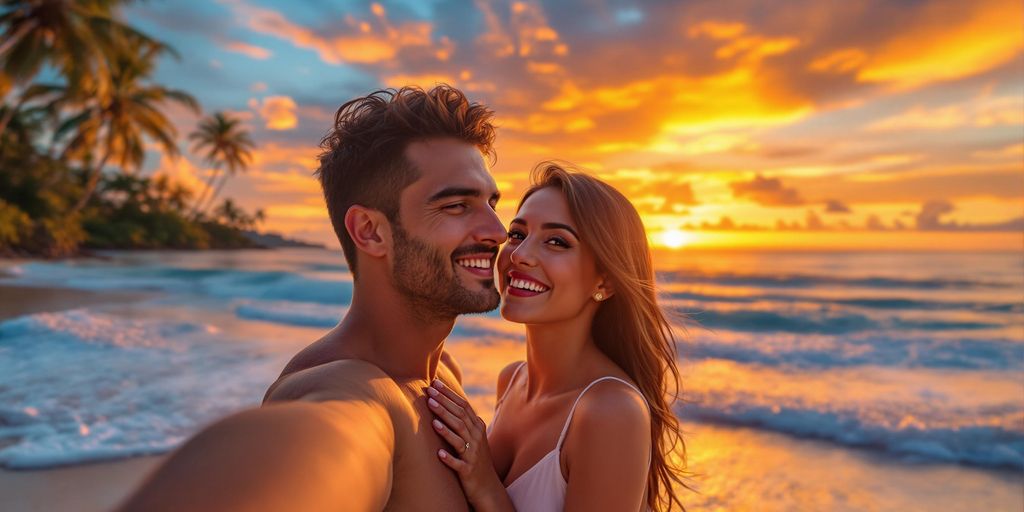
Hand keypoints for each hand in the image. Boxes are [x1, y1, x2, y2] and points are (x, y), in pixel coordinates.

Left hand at [427, 379, 507, 509]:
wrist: (487, 487)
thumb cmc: (474, 459)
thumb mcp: (472, 437)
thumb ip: (462, 420)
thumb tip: (445, 401)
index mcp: (477, 428)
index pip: (463, 406)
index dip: (449, 394)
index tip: (435, 383)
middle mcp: (476, 438)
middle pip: (460, 417)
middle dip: (444, 403)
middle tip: (429, 391)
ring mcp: (473, 454)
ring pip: (459, 436)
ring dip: (445, 425)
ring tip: (431, 414)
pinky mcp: (468, 470)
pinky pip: (458, 463)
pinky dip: (449, 458)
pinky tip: (439, 453)